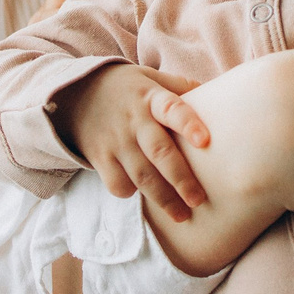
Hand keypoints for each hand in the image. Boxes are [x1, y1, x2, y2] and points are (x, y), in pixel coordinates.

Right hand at [52, 62, 211, 221]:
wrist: (74, 92)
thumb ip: (180, 87)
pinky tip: (145, 197)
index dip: (188, 124)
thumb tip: (219, 95)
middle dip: (181, 179)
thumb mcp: (151, 78)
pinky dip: (131, 193)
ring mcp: (115, 140)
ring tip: (182, 215)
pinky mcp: (100, 157)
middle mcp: (133, 120)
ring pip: (141, 176)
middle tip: (198, 200)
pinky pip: (117, 183)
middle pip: (159, 153)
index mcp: (151, 98)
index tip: (204, 141)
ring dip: (163, 199)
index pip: (172, 109)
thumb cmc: (127, 88)